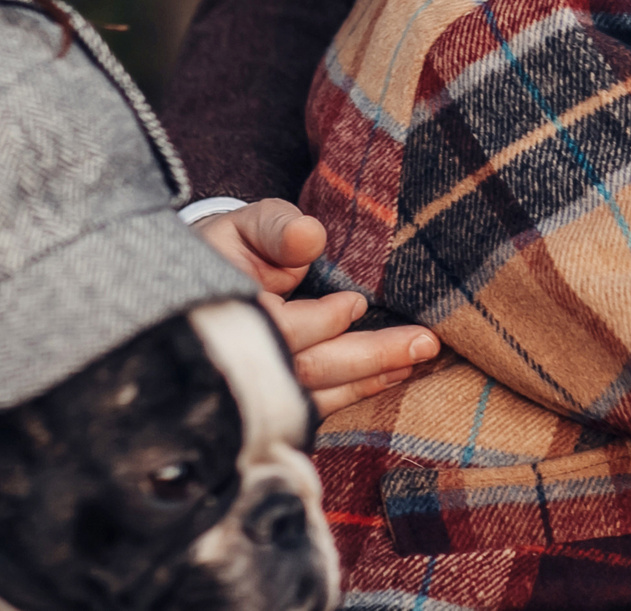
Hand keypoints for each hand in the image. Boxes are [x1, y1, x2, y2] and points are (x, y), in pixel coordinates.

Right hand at [194, 198, 438, 417]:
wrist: (206, 279)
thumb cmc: (235, 247)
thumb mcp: (250, 224)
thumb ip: (278, 227)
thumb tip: (310, 237)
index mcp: (228, 315)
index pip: (282, 331)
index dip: (323, 321)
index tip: (356, 303)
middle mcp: (239, 361)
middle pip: (307, 370)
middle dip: (369, 358)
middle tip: (424, 343)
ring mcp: (253, 388)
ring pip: (314, 397)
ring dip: (369, 379)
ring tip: (416, 359)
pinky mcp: (272, 401)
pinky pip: (315, 407)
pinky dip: (354, 392)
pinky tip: (391, 375)